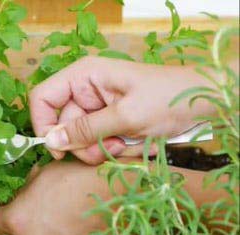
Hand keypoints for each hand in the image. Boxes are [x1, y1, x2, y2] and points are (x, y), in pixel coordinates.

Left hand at [0, 161, 107, 234]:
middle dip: (21, 228)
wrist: (118, 194)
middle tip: (35, 214)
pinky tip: (69, 229)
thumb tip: (23, 193)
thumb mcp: (43, 175)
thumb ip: (26, 189)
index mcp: (17, 220)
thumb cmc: (79, 180)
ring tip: (55, 221)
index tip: (4, 213)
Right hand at [30, 56, 215, 163]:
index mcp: (83, 75)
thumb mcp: (126, 116)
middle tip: (109, 147)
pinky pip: (94, 141)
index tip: (58, 149)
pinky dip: (109, 148)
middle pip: (61, 124)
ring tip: (124, 144)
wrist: (201, 102)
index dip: (43, 124)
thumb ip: (86, 129)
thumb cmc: (168, 98)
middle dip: (83, 142)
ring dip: (98, 148)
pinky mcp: (105, 119)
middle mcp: (83, 89)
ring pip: (78, 137)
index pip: (42, 98)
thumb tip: (51, 140)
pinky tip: (129, 144)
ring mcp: (94, 105)